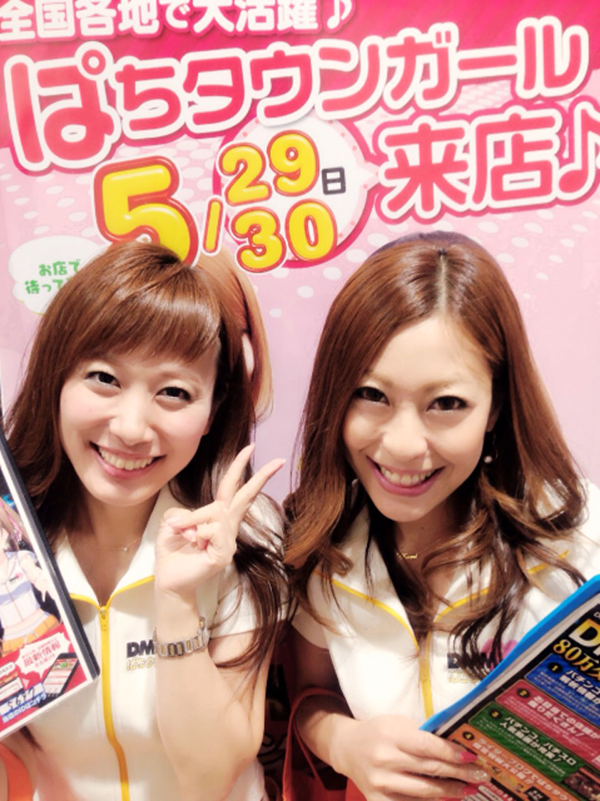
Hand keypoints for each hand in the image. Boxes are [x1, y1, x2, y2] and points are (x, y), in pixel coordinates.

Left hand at [155, 444, 283, 598]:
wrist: (168, 581)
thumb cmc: (172, 551)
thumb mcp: (172, 523)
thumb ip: (183, 513)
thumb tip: (197, 519)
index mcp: (217, 517)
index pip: (231, 488)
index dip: (239, 467)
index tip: (250, 447)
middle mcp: (227, 527)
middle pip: (245, 496)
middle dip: (261, 477)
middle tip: (278, 460)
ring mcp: (229, 542)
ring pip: (217, 513)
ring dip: (194, 520)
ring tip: (184, 534)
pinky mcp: (224, 555)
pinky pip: (213, 531)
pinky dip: (198, 533)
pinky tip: (195, 544)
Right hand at [333, 714, 489, 800]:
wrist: (348, 749)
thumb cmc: (379, 732)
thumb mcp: (397, 723)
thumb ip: (422, 733)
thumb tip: (456, 744)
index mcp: (390, 735)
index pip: (427, 745)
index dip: (451, 752)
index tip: (471, 756)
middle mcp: (384, 759)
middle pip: (430, 769)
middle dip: (459, 774)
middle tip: (480, 775)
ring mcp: (381, 783)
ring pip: (424, 792)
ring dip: (450, 792)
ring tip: (468, 789)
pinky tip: (446, 800)